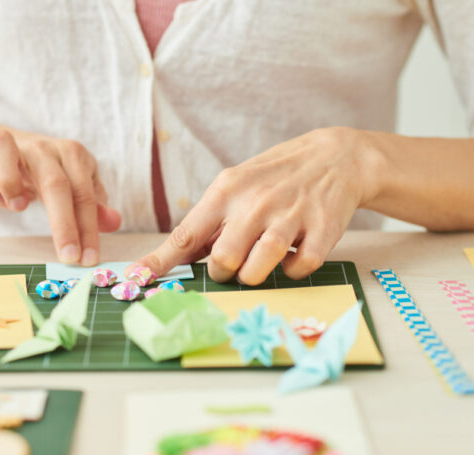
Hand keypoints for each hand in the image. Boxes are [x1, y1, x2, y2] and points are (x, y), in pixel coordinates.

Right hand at [0, 129, 121, 264]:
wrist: (9, 156)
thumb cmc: (48, 177)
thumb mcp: (75, 190)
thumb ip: (94, 208)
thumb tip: (115, 223)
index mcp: (72, 155)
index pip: (85, 195)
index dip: (89, 229)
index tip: (89, 259)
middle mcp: (43, 147)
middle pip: (56, 184)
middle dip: (64, 225)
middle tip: (69, 257)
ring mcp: (11, 147)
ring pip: (5, 149)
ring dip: (10, 183)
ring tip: (19, 207)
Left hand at [132, 127, 379, 282]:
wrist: (335, 157)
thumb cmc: (274, 178)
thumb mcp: (236, 187)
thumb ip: (208, 223)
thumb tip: (169, 258)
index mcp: (227, 191)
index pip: (187, 234)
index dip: (161, 261)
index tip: (137, 278)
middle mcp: (255, 203)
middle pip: (223, 260)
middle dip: (223, 273)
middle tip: (233, 264)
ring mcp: (290, 216)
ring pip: (257, 268)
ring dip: (254, 276)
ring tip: (259, 262)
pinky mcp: (322, 230)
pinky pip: (299, 269)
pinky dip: (292, 271)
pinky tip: (292, 255)